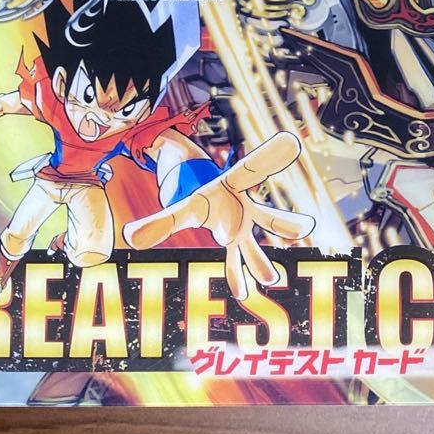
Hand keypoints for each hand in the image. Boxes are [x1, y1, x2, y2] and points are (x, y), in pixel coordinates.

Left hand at [123, 132, 314, 299]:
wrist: (205, 196)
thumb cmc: (199, 193)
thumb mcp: (181, 204)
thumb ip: (160, 222)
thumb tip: (129, 238)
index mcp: (235, 186)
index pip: (253, 169)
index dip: (271, 156)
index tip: (292, 141)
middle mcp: (245, 209)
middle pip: (267, 214)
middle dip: (282, 221)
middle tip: (304, 225)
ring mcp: (243, 227)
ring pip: (254, 242)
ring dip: (259, 260)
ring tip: (270, 278)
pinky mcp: (235, 242)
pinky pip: (235, 260)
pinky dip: (235, 274)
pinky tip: (240, 292)